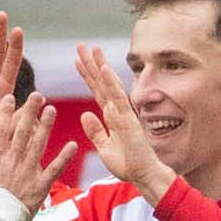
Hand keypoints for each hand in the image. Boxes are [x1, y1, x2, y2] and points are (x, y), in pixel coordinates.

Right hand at [0, 93, 78, 207]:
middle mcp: (12, 162)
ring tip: (53, 110)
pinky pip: (54, 169)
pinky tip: (73, 144)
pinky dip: (64, 157)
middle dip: (29, 111)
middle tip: (37, 95)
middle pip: (21, 131)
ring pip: (38, 144)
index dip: (6, 112)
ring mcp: (27, 173)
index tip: (10, 97)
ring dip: (46, 126)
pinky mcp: (40, 187)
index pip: (0, 130)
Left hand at [73, 43, 173, 200]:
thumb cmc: (128, 165)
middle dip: (91, 64)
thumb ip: (95, 131)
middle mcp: (117, 110)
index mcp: (111, 116)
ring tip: (92, 49)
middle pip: (101, 82)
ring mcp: (123, 112)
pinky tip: (104, 68)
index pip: (97, 91)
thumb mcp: (104, 148)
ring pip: (109, 84)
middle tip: (81, 45)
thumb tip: (84, 114)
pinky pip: (117, 96)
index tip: (77, 61)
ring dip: (101, 66)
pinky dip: (111, 82)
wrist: (144, 175)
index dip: (87, 75)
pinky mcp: (128, 118)